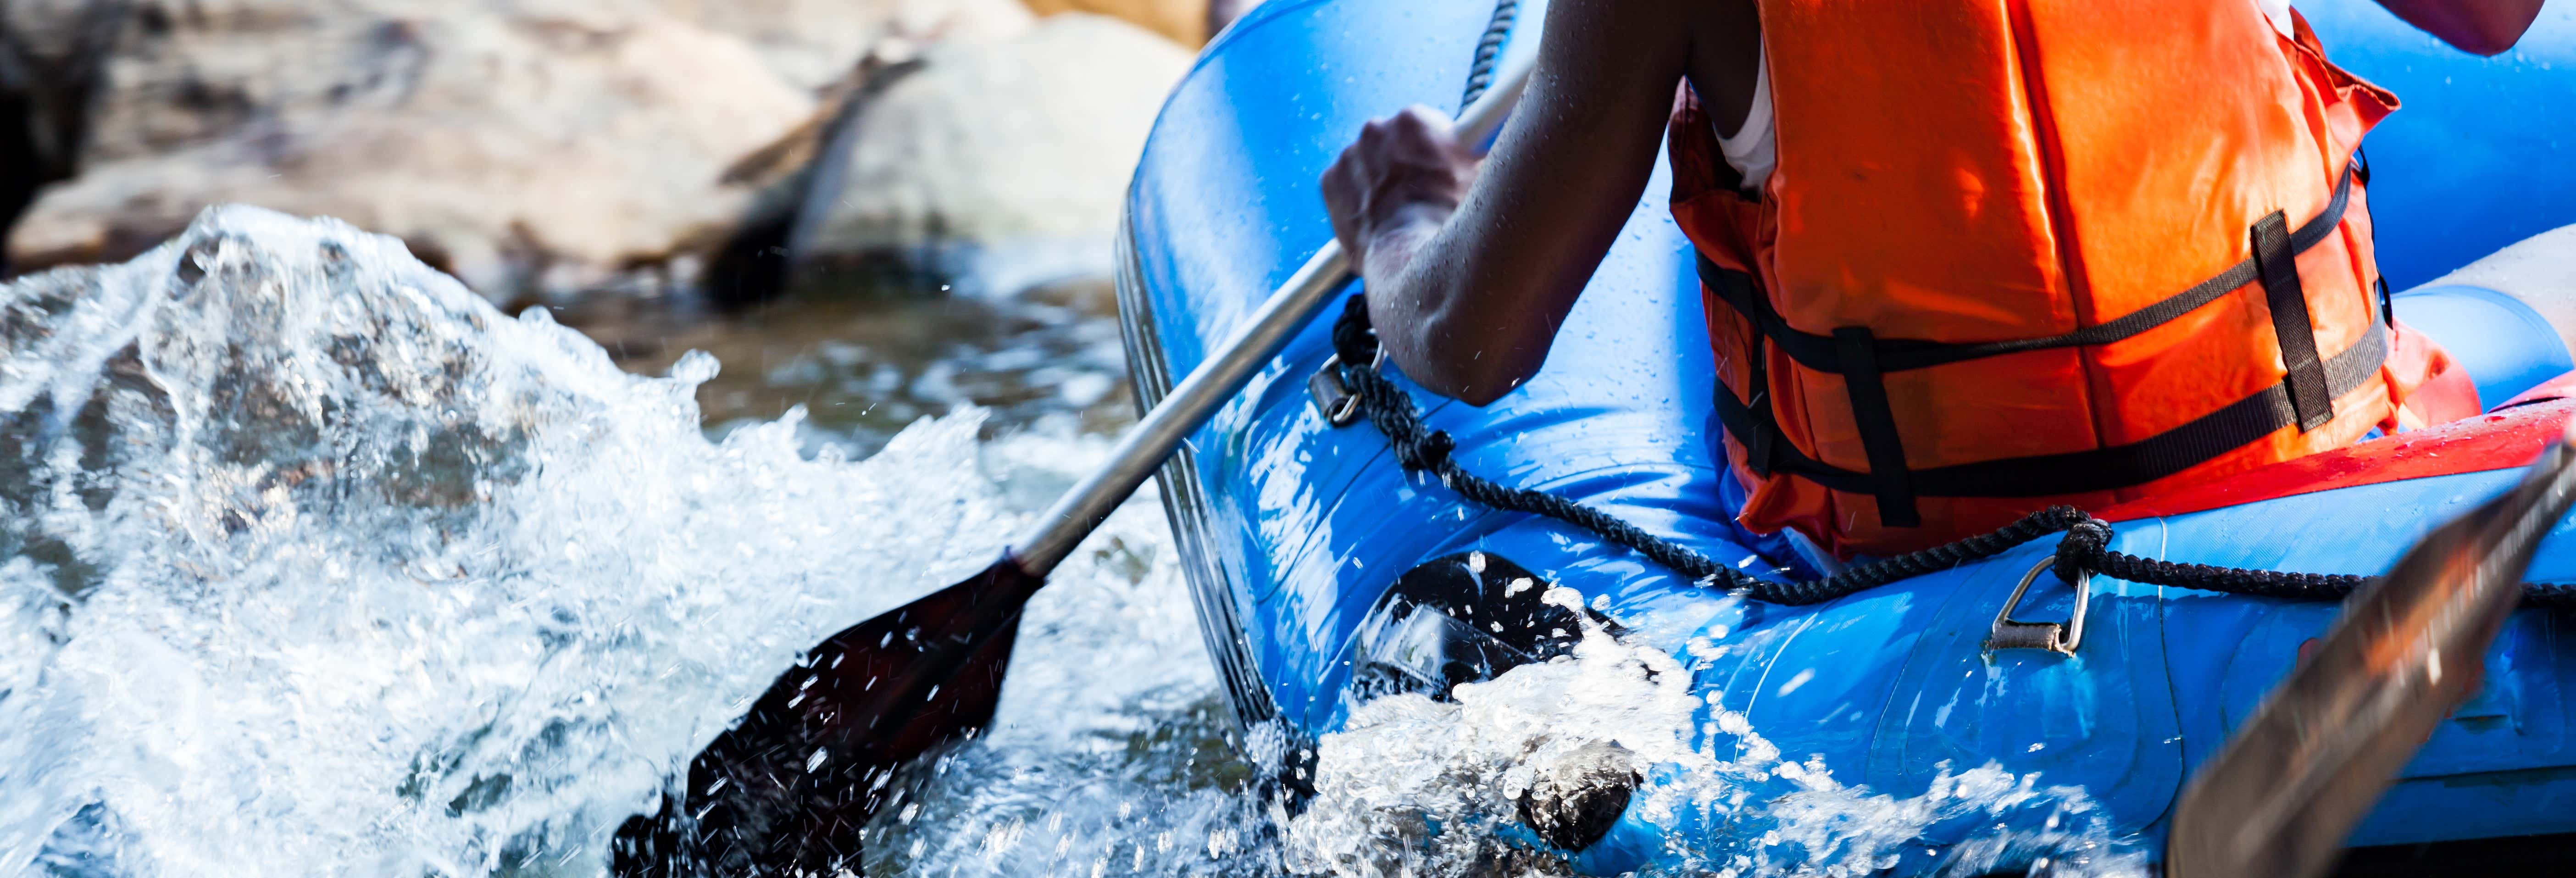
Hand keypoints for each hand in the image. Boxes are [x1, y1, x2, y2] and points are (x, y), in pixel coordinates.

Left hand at [1320, 105, 1479, 272]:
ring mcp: (1348, 154)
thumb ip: (1470, 162)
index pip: (1424, 126)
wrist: (1407, 259)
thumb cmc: (1446, 223)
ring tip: (1397, 212)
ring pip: (1366, 162)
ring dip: (1378, 180)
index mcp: (1413, 120)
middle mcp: (1376, 128)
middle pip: (1391, 142)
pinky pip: (1343, 184)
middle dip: (1402, 164)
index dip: (1432, 151)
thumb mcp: (1475, 184)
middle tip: (1418, 195)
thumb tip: (1477, 158)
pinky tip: (1374, 219)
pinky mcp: (1329, 181)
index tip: (1435, 167)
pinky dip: (1354, 198)